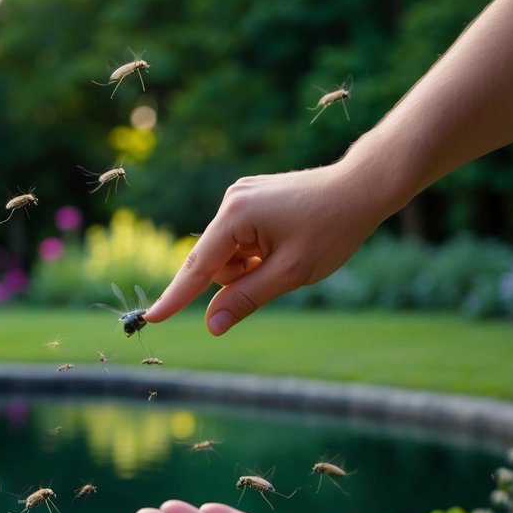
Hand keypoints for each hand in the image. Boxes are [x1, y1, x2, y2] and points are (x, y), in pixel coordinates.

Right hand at [143, 162, 388, 334]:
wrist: (362, 186)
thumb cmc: (332, 228)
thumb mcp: (290, 272)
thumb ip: (246, 299)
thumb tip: (211, 325)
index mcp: (236, 216)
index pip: (197, 268)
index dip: (175, 298)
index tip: (151, 318)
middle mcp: (231, 201)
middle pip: (214, 262)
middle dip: (239, 277)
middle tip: (278, 271)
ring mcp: (239, 197)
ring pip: (227, 254)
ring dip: (250, 265)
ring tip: (286, 254)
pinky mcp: (249, 199)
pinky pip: (238, 240)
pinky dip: (255, 252)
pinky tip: (283, 243)